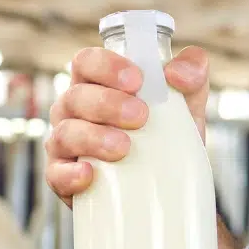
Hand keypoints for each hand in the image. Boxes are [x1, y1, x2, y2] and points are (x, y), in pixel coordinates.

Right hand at [46, 44, 209, 207]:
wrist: (166, 187)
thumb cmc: (167, 136)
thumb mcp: (186, 104)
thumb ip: (192, 75)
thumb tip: (177, 74)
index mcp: (96, 84)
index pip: (87, 62)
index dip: (106, 66)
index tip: (137, 81)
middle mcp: (74, 110)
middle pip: (76, 96)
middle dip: (107, 104)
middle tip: (141, 116)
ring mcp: (65, 144)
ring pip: (66, 133)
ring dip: (93, 137)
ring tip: (123, 148)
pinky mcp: (63, 180)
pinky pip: (55, 175)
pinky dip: (69, 174)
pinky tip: (89, 174)